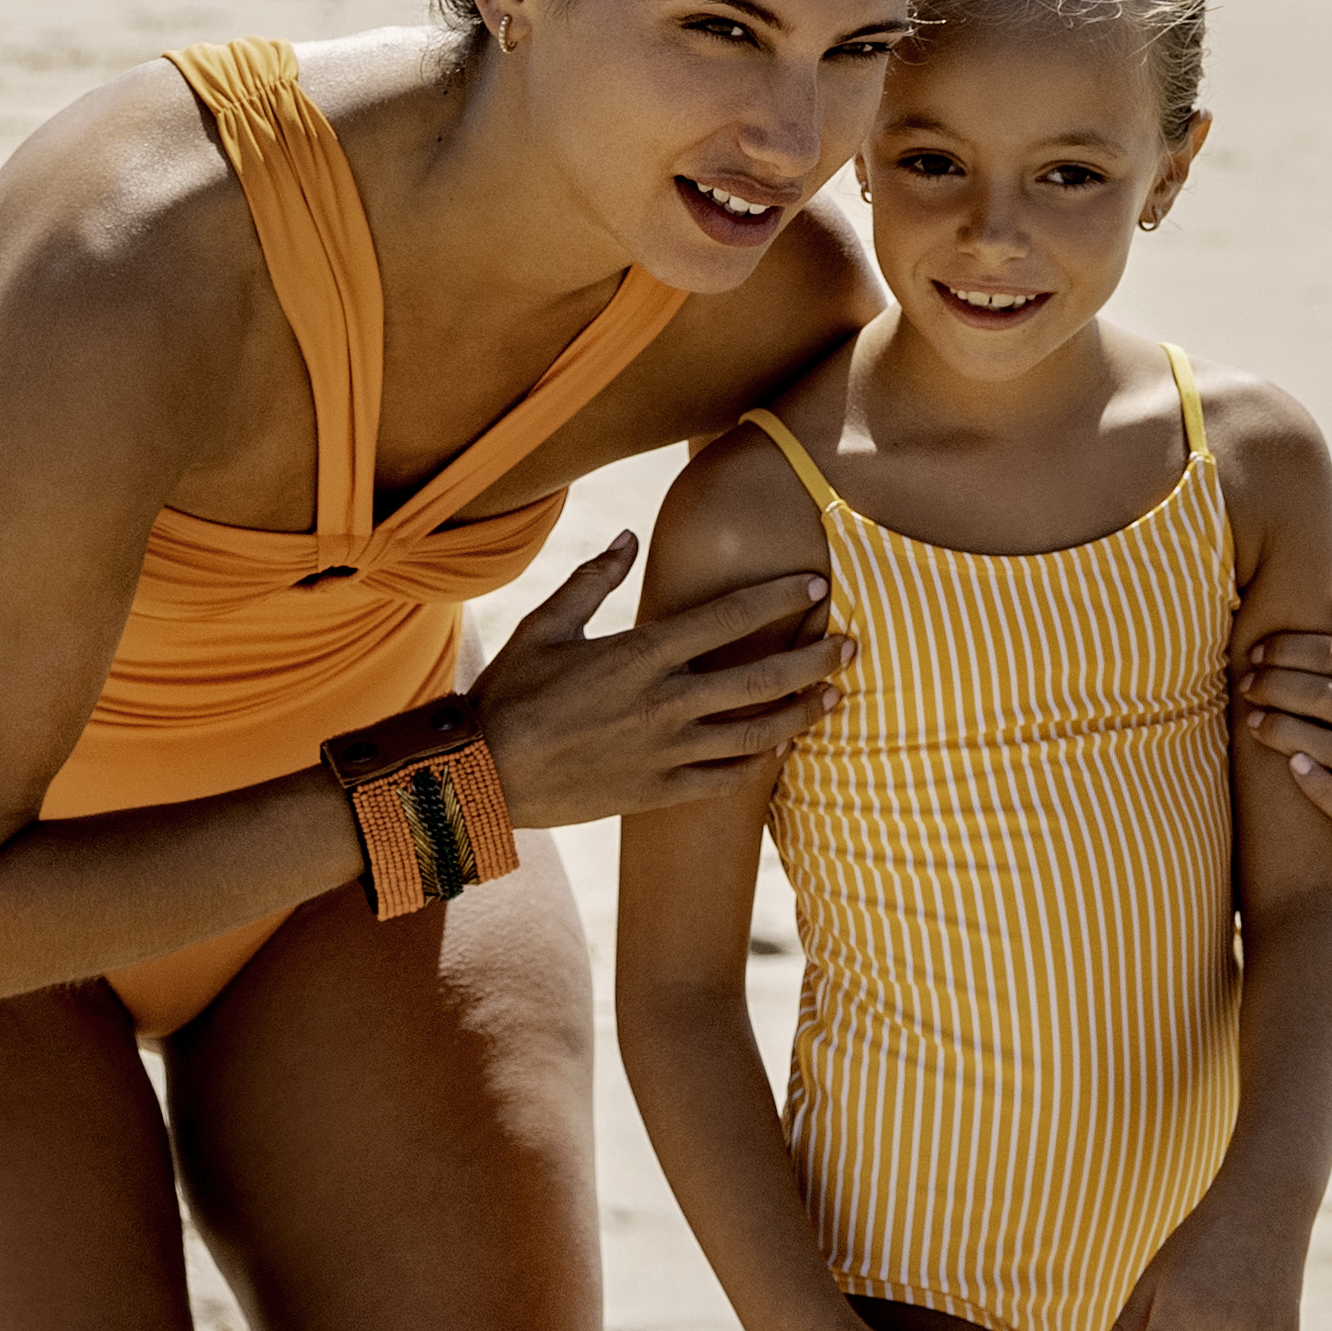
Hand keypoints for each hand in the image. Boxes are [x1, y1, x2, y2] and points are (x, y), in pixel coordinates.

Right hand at [476, 537, 834, 826]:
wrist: (480, 777)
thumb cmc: (510, 695)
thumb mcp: (546, 627)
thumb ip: (592, 580)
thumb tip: (627, 537)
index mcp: (642, 655)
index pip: (730, 617)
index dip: (780, 597)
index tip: (817, 583)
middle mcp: (665, 703)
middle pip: (761, 678)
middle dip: (814, 658)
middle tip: (851, 644)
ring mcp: (666, 753)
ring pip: (756, 734)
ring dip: (801, 713)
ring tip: (834, 697)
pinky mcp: (658, 793)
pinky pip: (725, 781)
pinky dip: (759, 765)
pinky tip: (780, 750)